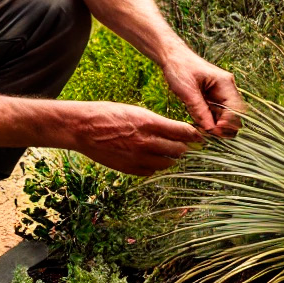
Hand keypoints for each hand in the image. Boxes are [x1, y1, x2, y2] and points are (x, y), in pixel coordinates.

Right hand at [61, 101, 200, 177]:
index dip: (195, 135)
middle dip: (185, 148)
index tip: (201, 137)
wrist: (82, 128)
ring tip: (169, 153)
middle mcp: (146, 142)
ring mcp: (138, 158)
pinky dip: (155, 166)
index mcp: (149, 123)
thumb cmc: (107, 114)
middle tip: (188, 146)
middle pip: (179, 151)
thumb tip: (175, 131)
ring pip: (167, 164)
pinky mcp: (129, 169)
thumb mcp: (135, 111)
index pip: (183, 132)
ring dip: (171, 158)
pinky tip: (151, 159)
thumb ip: (156, 123)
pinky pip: (151, 171)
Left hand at [161, 42, 243, 138]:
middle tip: (208, 133)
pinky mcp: (214, 98)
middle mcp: (228, 89)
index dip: (228, 124)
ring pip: (227, 117)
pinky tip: (201, 124)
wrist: (172, 56)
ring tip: (203, 129)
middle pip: (236, 115)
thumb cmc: (179, 68)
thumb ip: (199, 110)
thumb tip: (210, 130)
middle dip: (224, 127)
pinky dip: (212, 121)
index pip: (237, 109)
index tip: (213, 131)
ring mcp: (222, 94)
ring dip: (218, 126)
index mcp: (225, 83)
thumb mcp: (187, 90)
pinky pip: (218, 114)